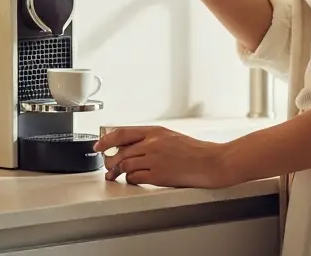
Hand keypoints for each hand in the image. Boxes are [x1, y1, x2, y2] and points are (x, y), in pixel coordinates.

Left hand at [95, 126, 234, 188]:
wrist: (212, 162)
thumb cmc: (196, 151)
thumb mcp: (172, 137)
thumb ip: (151, 140)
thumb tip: (130, 147)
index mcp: (156, 131)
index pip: (122, 133)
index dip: (105, 140)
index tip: (98, 146)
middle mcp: (153, 143)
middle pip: (120, 151)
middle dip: (110, 161)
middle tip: (108, 167)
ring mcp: (155, 159)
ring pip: (124, 165)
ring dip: (118, 172)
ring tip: (116, 175)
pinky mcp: (158, 175)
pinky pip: (134, 177)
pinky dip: (130, 179)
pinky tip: (133, 179)